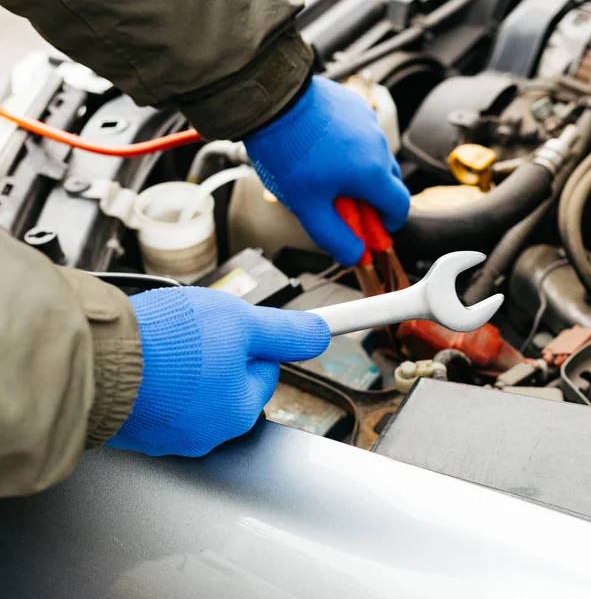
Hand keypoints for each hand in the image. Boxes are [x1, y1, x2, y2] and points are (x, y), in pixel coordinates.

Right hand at [106, 287, 329, 455]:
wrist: (100, 358)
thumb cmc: (170, 343)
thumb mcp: (241, 323)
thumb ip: (284, 332)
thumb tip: (319, 335)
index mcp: (238, 411)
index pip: (264, 372)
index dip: (250, 342)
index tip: (235, 327)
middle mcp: (208, 434)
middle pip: (228, 382)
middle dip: (217, 355)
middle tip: (195, 334)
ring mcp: (169, 436)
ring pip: (194, 390)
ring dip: (187, 367)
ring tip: (167, 345)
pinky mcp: (138, 430)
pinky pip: (161, 399)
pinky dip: (159, 381)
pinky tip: (148, 361)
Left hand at [244, 76, 409, 265]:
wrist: (273, 102)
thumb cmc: (289, 152)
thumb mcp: (308, 208)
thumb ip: (335, 237)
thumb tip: (355, 256)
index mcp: (372, 173)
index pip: (400, 206)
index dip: (389, 225)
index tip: (375, 232)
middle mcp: (378, 145)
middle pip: (388, 183)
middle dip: (372, 202)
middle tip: (346, 211)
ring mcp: (367, 122)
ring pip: (373, 158)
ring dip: (360, 174)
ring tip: (327, 178)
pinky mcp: (354, 106)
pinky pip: (361, 136)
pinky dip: (351, 149)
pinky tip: (323, 152)